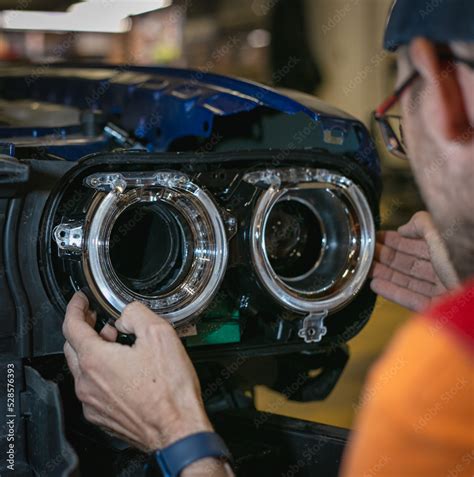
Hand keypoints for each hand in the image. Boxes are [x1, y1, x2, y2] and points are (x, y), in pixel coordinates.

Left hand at [62, 292, 212, 451]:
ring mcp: (93, 403)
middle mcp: (88, 383)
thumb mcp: (159, 334)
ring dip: (93, 351)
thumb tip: (126, 316)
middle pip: (72, 347)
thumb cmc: (170, 390)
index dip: (75, 308)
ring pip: (82, 369)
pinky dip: (100, 373)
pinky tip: (122, 370)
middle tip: (98, 319)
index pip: (72, 326)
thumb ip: (136, 314)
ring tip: (116, 343)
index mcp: (96, 360)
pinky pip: (92, 389)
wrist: (177, 430)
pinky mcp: (102, 417)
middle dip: (84, 328)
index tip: (80, 301)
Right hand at [370, 211, 459, 311]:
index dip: (394, 241)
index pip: (415, 244)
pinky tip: (375, 285)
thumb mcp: (441, 231)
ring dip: (386, 275)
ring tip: (365, 270)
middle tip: (365, 254)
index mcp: (448, 249)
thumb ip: (421, 225)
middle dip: (386, 258)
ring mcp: (443, 289)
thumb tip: (402, 229)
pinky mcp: (440, 307)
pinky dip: (393, 292)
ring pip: (409, 281)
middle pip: (410, 264)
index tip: (375, 238)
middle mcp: (446, 269)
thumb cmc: (465, 253)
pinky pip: (412, 299)